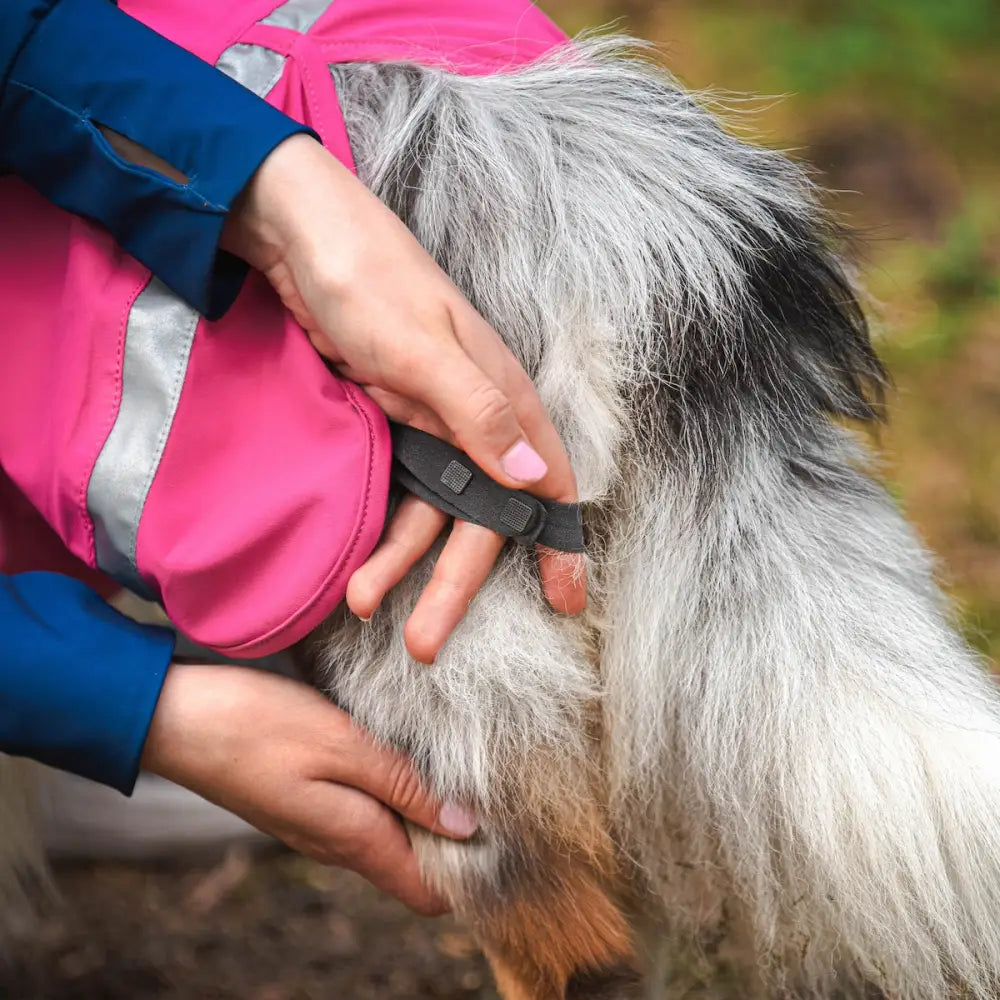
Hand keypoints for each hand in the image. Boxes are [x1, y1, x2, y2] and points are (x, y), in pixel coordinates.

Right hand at [141, 663, 476, 914]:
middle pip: (414, 864)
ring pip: (389, 835)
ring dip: (422, 807)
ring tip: (451, 758)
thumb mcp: (341, 745)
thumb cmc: (258, 726)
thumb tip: (465, 825)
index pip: (428, 892)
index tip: (505, 828)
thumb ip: (403, 786)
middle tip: (488, 779)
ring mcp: (317, 824)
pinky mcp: (303, 801)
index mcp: (354, 838)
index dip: (470, 872)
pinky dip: (390, 790)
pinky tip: (401, 749)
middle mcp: (338, 843)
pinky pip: (362, 811)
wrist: (176, 718)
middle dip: (454, 836)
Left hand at [223, 135, 585, 662]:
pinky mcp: (388, 426)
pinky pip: (393, 494)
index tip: (567, 600)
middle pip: (480, 515)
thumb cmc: (370, 281)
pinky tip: (356, 565)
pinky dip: (379, 532)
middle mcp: (473, 419)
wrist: (300, 240)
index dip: (558, 542)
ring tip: (366, 606)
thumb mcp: (425, 349)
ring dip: (403, 564)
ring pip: (429, 512)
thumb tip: (540, 480)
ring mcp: (428, 425)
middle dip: (459, 580)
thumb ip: (481, 414)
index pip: (547, 481)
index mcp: (501, 398)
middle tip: (427, 643)